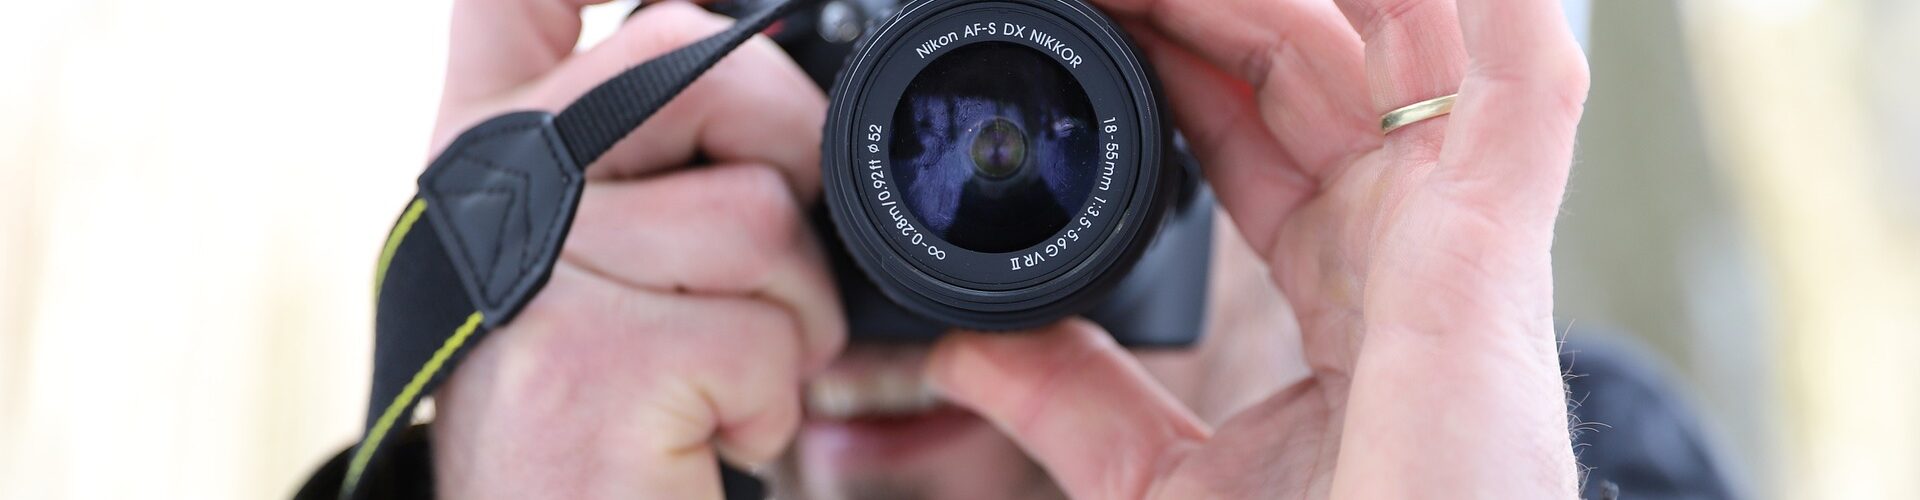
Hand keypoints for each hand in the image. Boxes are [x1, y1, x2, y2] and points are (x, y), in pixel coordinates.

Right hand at [424, 2, 843, 497]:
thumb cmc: (597, 415)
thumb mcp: (604, 257)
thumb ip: (638, 144)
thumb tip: (734, 35)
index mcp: (492, 145)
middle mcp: (488, 182)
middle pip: (710, 64)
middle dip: (793, 162)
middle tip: (766, 267)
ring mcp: (533, 264)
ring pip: (763, 214)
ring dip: (791, 318)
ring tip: (715, 377)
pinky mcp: (587, 355)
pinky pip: (767, 332)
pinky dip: (769, 402)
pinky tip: (694, 431)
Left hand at [928, 0, 1588, 497]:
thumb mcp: (1163, 481)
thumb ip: (1076, 404)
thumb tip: (967, 358)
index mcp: (1340, 290)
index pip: (1244, 122)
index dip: (1170, 50)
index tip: (1091, 10)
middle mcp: (1405, 244)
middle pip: (1309, 60)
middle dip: (1213, 0)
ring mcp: (1457, 235)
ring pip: (1397, 38)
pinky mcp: (1491, 245)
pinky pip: (1521, 79)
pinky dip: (1494, 0)